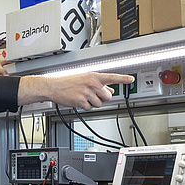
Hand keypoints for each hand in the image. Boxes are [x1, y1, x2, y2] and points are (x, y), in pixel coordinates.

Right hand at [19, 73, 134, 109]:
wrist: (54, 86)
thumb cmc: (68, 82)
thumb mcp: (85, 79)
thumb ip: (99, 84)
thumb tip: (110, 88)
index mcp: (93, 76)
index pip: (112, 77)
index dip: (123, 79)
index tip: (131, 79)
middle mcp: (91, 83)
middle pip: (108, 96)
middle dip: (102, 98)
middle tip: (92, 95)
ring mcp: (87, 92)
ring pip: (99, 104)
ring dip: (93, 103)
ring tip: (83, 96)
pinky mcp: (81, 101)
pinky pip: (90, 108)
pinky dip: (85, 106)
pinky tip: (78, 100)